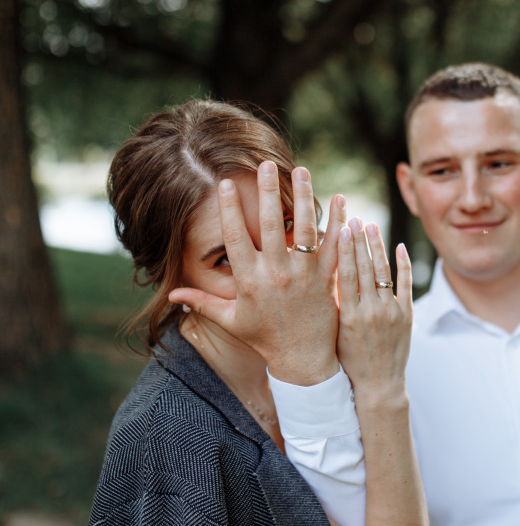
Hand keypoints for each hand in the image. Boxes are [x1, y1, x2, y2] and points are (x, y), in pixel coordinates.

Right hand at [169, 162, 344, 383]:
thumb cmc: (265, 339)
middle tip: (265, 164)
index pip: (236, 239)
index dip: (230, 211)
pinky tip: (340, 199)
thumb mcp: (231, 321)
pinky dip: (339, 223)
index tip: (226, 184)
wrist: (303, 361)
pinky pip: (334, 247)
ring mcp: (304, 277)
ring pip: (304, 230)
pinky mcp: (327, 280)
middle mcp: (276, 276)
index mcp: (250, 282)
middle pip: (270, 226)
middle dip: (267, 192)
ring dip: (303, 198)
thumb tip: (171, 294)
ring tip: (301, 171)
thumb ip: (202, 303)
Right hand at [336, 219, 411, 399]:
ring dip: (378, 246)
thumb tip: (321, 275)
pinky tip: (398, 246)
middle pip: (365, 268)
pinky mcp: (407, 315)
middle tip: (356, 218)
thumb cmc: (348, 361)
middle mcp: (371, 312)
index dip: (344, 249)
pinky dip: (403, 264)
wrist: (378, 384)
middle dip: (360, 241)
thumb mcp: (335, 333)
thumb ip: (332, 305)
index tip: (342, 227)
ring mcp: (391, 313)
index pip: (346, 274)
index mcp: (350, 316)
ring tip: (372, 226)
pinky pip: (405, 284)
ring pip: (384, 272)